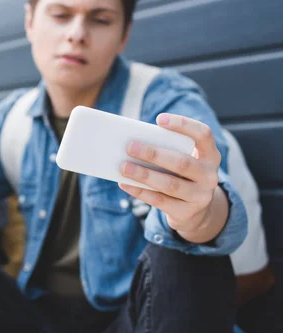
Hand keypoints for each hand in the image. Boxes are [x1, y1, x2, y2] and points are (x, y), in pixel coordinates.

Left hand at [119, 114, 226, 242]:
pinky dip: (139, 191)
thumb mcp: (181, 161)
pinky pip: (159, 201)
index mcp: (210, 155)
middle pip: (182, 163)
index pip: (203, 134)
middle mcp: (209, 175)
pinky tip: (124, 183)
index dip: (183, 125)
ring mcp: (200, 196)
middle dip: (154, 154)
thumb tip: (133, 144)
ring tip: (123, 167)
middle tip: (130, 146)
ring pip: (169, 184)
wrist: (195, 212)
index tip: (159, 119)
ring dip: (144, 175)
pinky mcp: (186, 213)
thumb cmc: (181, 176)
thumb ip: (167, 151)